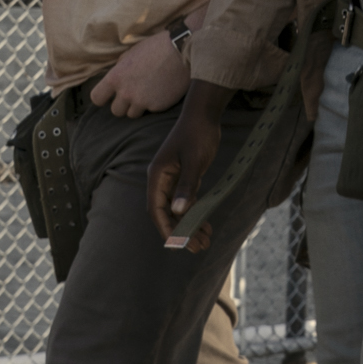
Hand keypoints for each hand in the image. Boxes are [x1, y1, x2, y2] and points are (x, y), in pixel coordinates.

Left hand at [89, 30, 190, 116]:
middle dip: (123, 104)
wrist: (182, 51)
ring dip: (138, 107)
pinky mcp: (158, 106)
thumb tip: (116, 79)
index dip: (103, 98)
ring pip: (132, 115)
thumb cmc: (156, 48)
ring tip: (148, 93)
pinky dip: (155, 104)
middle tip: (134, 94)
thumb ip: (120, 69)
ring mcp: (142, 101)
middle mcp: (126, 92)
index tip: (109, 96)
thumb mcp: (130, 54)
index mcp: (115, 78)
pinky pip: (151, 110)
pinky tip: (162, 91)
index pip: (97, 98)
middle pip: (116, 111)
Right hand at [145, 85, 228, 251]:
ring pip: (178, 210)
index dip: (166, 228)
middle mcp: (161, 180)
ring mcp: (173, 179)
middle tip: (197, 248)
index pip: (156, 209)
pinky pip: (187, 201)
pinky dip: (195, 213)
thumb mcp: (194, 160)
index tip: (177, 244)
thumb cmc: (197, 134)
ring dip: (190, 225)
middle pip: (167, 213)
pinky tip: (206, 224)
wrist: (205, 115)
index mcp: (157, 176)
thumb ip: (187, 186)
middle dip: (181, 232)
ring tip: (205, 241)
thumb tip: (178, 211)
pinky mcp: (184, 177)